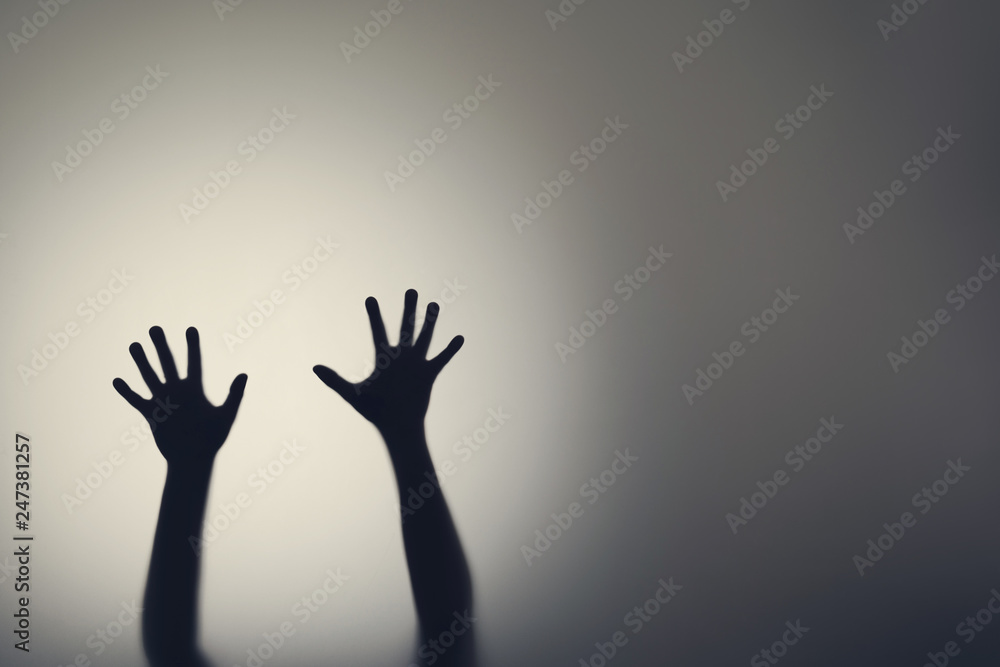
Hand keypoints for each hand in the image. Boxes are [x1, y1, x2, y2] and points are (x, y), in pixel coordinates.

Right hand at [113, 326, 247, 466]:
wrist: (193, 459)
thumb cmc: (213, 438)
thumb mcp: (226, 415)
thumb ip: (235, 394)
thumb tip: (244, 374)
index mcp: (195, 389)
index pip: (193, 362)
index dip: (192, 346)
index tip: (190, 329)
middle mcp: (177, 392)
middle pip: (168, 364)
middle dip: (161, 346)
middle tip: (154, 328)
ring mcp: (163, 402)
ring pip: (150, 377)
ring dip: (142, 362)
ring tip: (134, 345)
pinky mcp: (151, 415)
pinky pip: (136, 401)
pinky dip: (127, 392)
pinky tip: (117, 380)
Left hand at [313, 289, 463, 436]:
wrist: (396, 426)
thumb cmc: (374, 410)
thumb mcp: (352, 394)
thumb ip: (334, 380)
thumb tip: (314, 367)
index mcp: (383, 357)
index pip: (378, 330)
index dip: (374, 314)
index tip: (370, 298)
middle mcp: (401, 356)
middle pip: (405, 327)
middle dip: (408, 309)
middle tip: (411, 290)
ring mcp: (416, 364)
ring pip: (424, 338)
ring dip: (430, 322)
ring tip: (434, 305)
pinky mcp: (428, 374)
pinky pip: (441, 359)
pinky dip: (451, 349)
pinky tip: (460, 337)